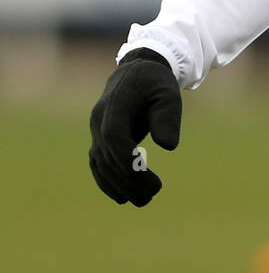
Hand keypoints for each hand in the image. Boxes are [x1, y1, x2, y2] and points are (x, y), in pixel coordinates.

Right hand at [88, 48, 181, 205]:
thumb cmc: (156, 83)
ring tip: (144, 200)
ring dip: (119, 185)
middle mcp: (99, 119)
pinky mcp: (99, 138)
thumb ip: (167, 117)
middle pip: (107, 155)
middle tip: (153, 194)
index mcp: (115, 104)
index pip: (114, 136)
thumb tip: (167, 146)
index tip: (150, 177)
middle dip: (128, 179)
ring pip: (100, 164)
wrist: (137, 72)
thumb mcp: (168, 94)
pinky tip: (123, 198)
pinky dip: (107, 182)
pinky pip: (97, 164)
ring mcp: (96, 129)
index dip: (128, 160)